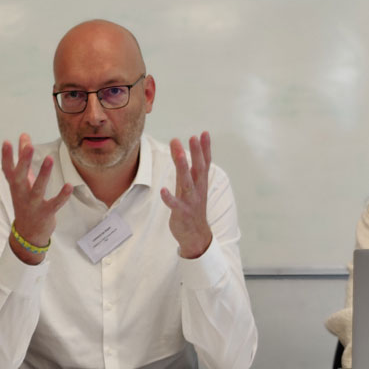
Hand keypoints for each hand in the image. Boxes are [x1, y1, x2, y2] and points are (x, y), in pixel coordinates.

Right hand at [2, 134, 72, 263]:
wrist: (28, 233)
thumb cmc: (25, 201)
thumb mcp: (22, 181)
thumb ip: (23, 159)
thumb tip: (24, 136)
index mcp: (15, 186)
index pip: (8, 170)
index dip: (7, 157)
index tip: (7, 142)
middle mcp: (21, 194)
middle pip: (20, 177)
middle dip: (23, 162)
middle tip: (28, 146)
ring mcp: (33, 205)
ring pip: (37, 189)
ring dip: (43, 174)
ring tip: (49, 159)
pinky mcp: (46, 213)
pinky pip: (54, 204)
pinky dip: (61, 195)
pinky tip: (69, 185)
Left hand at [160, 131, 212, 258]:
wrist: (196, 236)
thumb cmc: (192, 206)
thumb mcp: (189, 185)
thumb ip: (182, 166)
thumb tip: (177, 145)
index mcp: (200, 183)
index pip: (205, 163)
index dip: (205, 149)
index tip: (204, 133)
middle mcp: (197, 190)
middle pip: (198, 169)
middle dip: (196, 153)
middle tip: (193, 137)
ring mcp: (190, 201)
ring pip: (187, 183)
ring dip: (182, 168)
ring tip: (178, 154)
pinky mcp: (182, 213)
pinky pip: (175, 205)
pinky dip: (169, 197)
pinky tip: (162, 190)